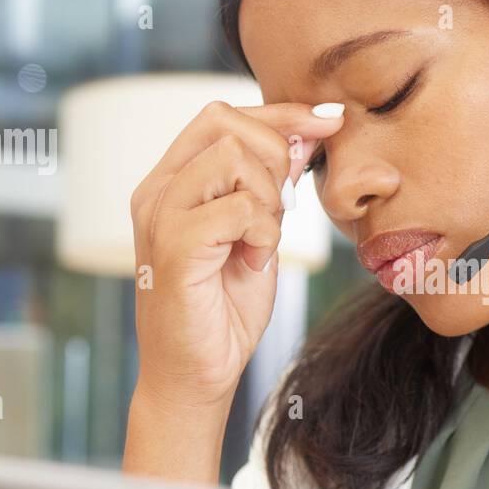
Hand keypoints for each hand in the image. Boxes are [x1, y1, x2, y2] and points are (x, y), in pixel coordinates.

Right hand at [128, 100, 344, 412]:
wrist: (198, 375)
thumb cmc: (224, 308)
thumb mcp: (259, 233)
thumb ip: (273, 184)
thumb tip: (307, 132)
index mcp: (171, 182)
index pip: (222, 115)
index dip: (281, 113)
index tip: (331, 122)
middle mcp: (157, 191)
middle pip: (226, 123)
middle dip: (275, 158)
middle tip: (278, 212)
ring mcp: (160, 216)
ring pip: (234, 160)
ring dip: (268, 201)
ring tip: (260, 243)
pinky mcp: (175, 248)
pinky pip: (239, 208)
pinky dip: (264, 233)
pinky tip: (253, 262)